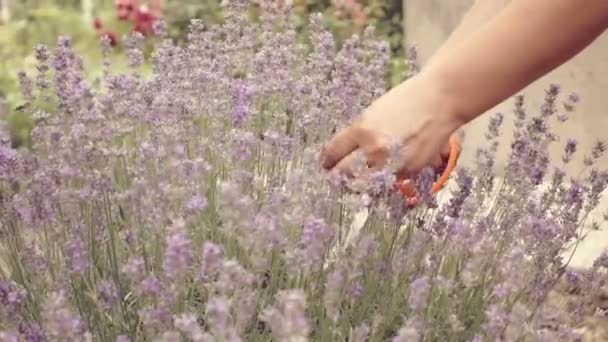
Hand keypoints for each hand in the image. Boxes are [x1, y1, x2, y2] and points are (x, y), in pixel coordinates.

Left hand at [320, 74, 460, 179]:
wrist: (440, 101)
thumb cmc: (407, 100)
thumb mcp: (373, 112)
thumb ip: (359, 133)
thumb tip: (345, 152)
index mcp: (361, 130)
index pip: (333, 153)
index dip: (327, 160)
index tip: (327, 164)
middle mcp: (373, 150)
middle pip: (343, 174)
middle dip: (338, 175)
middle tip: (337, 176)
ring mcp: (391, 163)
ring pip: (365, 183)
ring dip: (359, 181)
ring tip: (359, 177)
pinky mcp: (408, 172)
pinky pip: (388, 180)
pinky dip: (384, 178)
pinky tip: (386, 169)